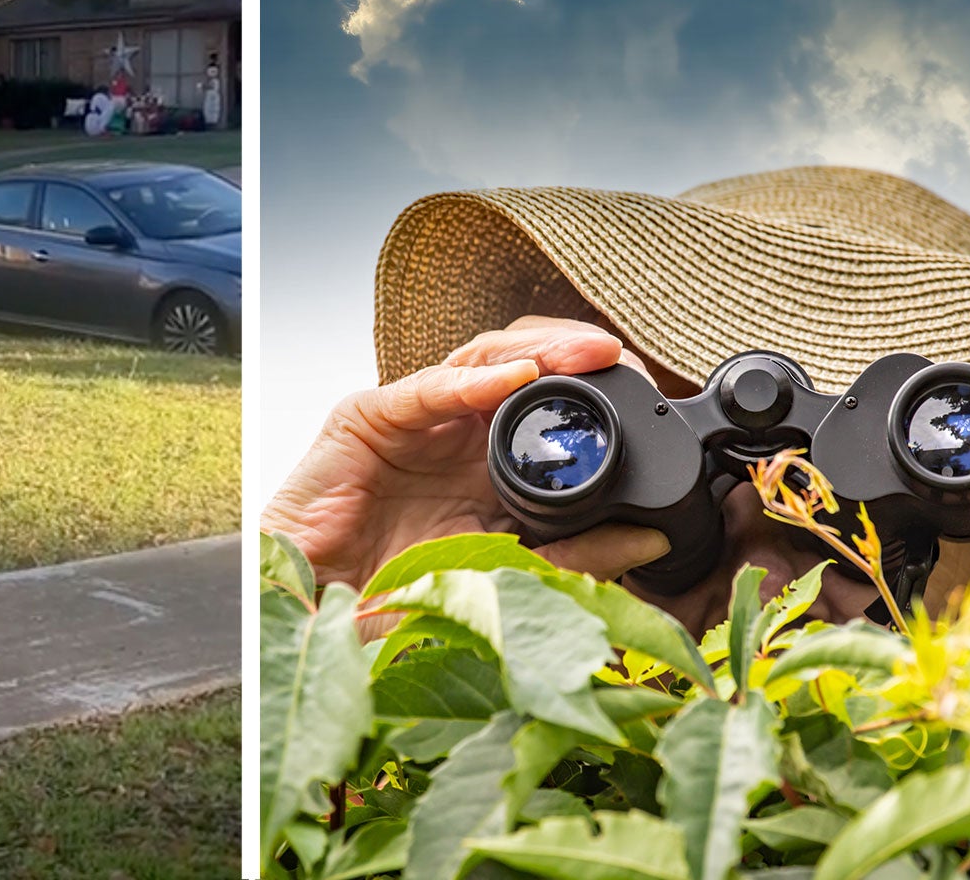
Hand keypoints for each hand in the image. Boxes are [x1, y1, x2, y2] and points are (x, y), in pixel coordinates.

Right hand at [261, 316, 673, 594]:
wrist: (315, 618)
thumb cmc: (393, 597)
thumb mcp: (503, 576)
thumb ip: (574, 557)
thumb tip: (653, 541)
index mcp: (489, 466)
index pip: (550, 409)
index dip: (597, 395)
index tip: (650, 398)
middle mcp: (454, 434)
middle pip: (521, 372)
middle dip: (572, 357)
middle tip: (623, 360)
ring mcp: (414, 421)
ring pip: (481, 364)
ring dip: (537, 352)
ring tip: (585, 353)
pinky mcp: (369, 418)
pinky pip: (426, 388)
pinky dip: (473, 381)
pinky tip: (517, 377)